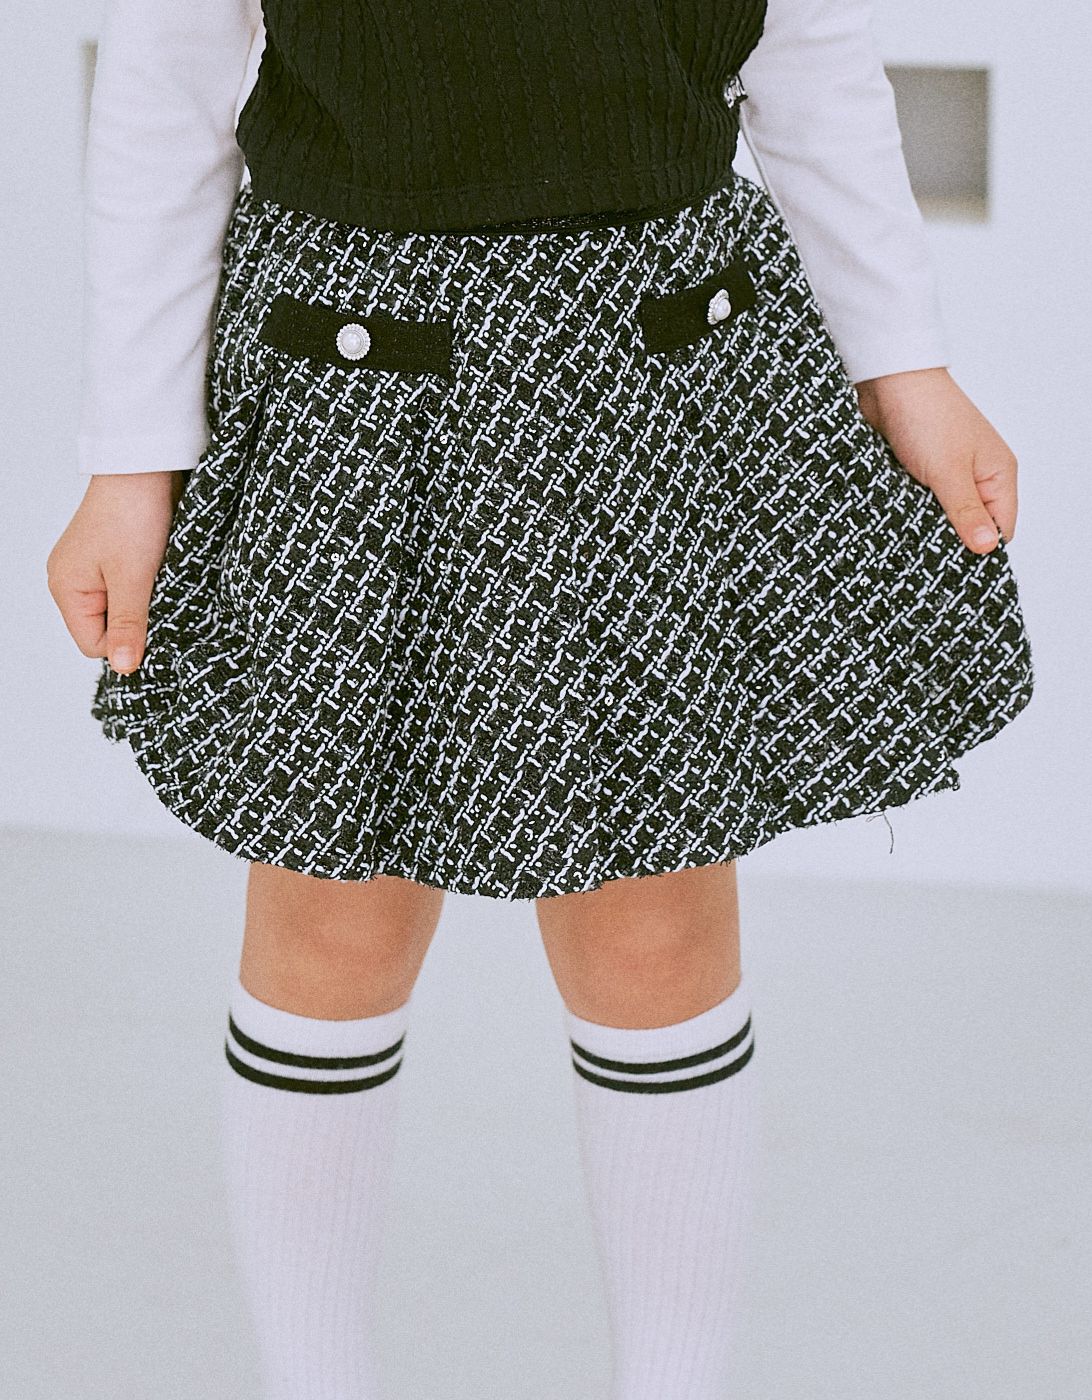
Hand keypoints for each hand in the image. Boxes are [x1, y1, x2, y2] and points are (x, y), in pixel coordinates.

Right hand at [46, 471, 185, 673]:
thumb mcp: (135, 578)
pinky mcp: (112, 557)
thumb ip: (128, 625)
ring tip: (158, 577)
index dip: (127, 642)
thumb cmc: (134, 516)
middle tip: (157, 595)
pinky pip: (129, 588)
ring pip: (121, 608)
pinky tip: (159, 570)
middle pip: (106, 628)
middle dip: (136, 620)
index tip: (154, 622)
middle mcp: (72, 580)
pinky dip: (147, 585)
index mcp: (66, 588)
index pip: (93, 645)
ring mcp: (91, 568)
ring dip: (144, 602)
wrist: (145, 467)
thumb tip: (123, 668)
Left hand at [853, 367, 1017, 553]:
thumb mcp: (948, 471)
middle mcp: (978, 474)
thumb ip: (966, 511)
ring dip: (928, 523)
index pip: (1001, 528)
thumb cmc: (927, 416)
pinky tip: (899, 519)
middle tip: (928, 556)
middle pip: (972, 524)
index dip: (982, 549)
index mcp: (997, 474)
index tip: (956, 567)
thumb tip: (986, 548)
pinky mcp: (922, 469)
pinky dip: (912, 509)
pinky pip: (922, 500)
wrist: (890, 381)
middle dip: (952, 538)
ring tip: (911, 537)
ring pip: (944, 514)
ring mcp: (950, 471)